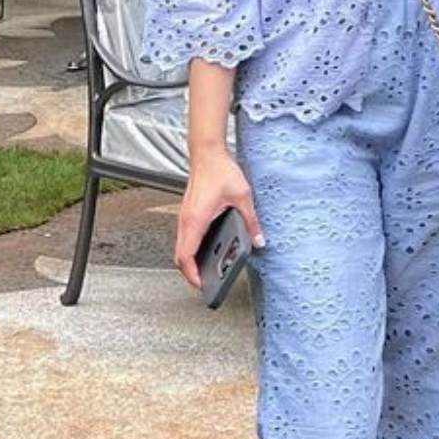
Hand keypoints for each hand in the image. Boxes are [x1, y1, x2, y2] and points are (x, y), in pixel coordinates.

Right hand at [175, 153, 263, 289]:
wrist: (207, 152)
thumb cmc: (219, 170)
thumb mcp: (242, 197)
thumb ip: (251, 221)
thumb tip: (259, 240)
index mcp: (195, 220)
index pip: (185, 256)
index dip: (191, 275)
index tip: (202, 285)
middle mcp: (186, 220)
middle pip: (180, 256)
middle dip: (190, 273)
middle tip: (205, 283)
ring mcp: (185, 216)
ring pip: (181, 246)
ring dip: (190, 261)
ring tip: (206, 271)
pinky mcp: (188, 212)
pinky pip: (185, 237)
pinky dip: (191, 248)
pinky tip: (206, 249)